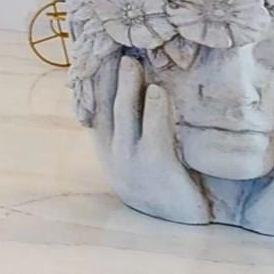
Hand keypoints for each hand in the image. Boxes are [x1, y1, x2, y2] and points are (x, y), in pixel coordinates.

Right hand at [92, 55, 211, 225]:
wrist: (177, 226)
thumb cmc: (162, 187)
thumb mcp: (138, 157)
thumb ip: (135, 130)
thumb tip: (140, 94)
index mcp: (106, 148)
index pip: (97, 108)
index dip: (98, 81)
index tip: (101, 55)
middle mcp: (112, 152)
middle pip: (106, 105)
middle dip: (107, 75)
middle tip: (113, 46)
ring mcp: (131, 160)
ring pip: (124, 114)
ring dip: (127, 85)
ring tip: (132, 61)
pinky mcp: (156, 165)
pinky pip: (153, 132)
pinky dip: (154, 110)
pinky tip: (158, 92)